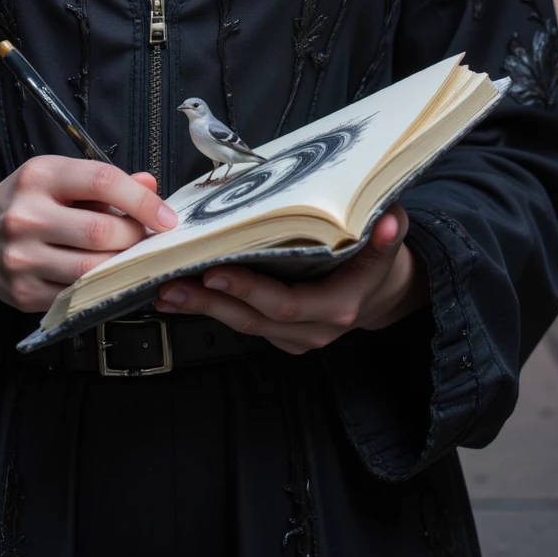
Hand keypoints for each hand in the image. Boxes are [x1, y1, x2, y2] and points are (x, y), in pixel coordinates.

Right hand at [0, 156, 176, 311]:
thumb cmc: (26, 201)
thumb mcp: (60, 177)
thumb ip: (106, 182)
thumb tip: (150, 186)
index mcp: (40, 176)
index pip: (102, 182)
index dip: (142, 201)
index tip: (166, 217)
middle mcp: (27, 216)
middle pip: (102, 232)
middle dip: (135, 237)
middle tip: (145, 239)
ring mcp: (22, 258)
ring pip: (92, 269)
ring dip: (122, 266)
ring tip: (128, 258)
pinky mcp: (24, 293)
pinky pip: (77, 296)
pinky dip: (100, 288)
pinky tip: (105, 278)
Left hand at [153, 204, 427, 354]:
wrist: (384, 292)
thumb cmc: (380, 258)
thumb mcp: (392, 240)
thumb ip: (389, 232)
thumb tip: (389, 219)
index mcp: (337, 308)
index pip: (285, 304)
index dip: (248, 290)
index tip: (214, 272)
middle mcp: (314, 330)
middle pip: (253, 319)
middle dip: (209, 302)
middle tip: (170, 283)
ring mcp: (296, 337)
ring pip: (243, 325)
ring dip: (202, 309)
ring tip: (165, 291)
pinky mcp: (282, 335)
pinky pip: (245, 322)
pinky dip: (215, 308)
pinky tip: (185, 294)